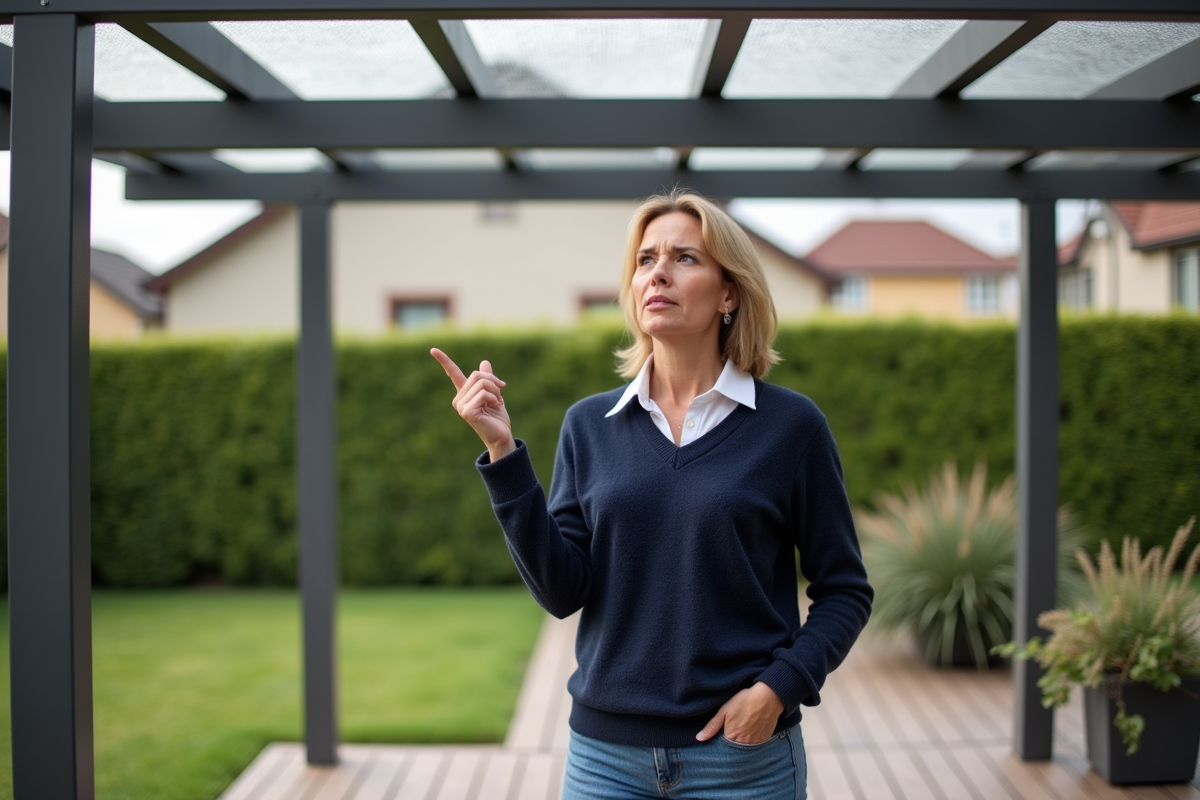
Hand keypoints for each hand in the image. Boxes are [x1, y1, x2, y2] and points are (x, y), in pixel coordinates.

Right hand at [430, 348, 515, 462]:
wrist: (501, 435)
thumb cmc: (497, 417)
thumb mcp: (494, 393)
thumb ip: (488, 379)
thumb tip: (484, 361)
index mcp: (464, 393)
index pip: (452, 373)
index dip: (443, 360)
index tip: (433, 349)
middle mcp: (459, 399)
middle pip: (476, 375)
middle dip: (493, 381)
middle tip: (501, 392)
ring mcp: (461, 406)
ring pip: (481, 383)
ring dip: (495, 391)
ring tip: (498, 402)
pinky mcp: (466, 412)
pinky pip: (483, 394)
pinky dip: (493, 398)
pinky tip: (495, 407)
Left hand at [695, 682, 784, 744]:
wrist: (767, 697)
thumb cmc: (744, 702)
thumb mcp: (724, 711)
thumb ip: (711, 726)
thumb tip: (699, 738)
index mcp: (731, 738)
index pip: (723, 748)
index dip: (720, 743)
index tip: (721, 735)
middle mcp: (744, 744)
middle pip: (734, 750)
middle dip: (731, 744)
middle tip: (732, 730)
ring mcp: (755, 743)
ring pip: (745, 749)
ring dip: (741, 743)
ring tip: (742, 730)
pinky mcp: (764, 740)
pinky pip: (756, 745)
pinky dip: (752, 741)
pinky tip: (751, 730)